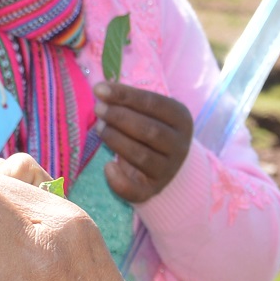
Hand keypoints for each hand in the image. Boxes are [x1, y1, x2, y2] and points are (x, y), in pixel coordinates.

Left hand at [94, 82, 192, 203]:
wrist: (165, 162)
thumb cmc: (150, 127)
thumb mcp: (147, 111)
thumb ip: (128, 101)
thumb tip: (100, 90)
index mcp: (181, 119)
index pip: (153, 103)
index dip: (125, 95)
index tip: (99, 89)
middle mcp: (180, 146)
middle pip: (149, 130)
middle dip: (119, 117)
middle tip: (98, 109)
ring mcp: (168, 170)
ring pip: (141, 156)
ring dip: (115, 140)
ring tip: (100, 128)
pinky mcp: (153, 189)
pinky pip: (135, 190)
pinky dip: (118, 180)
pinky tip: (107, 166)